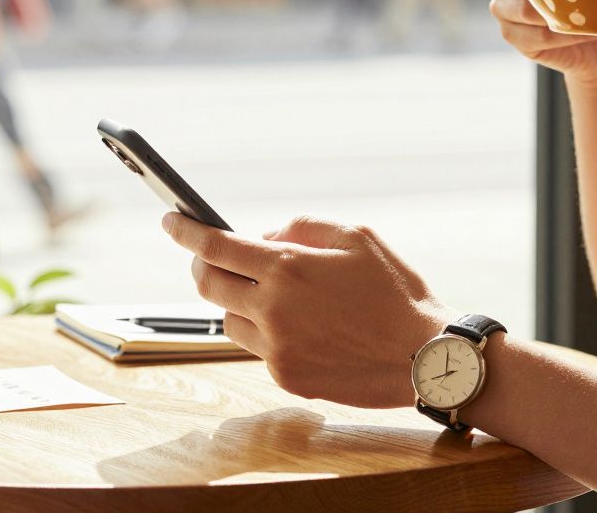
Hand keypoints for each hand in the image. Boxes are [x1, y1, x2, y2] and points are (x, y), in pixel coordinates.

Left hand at [163, 213, 450, 408]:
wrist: (425, 357)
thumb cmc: (396, 292)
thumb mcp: (357, 236)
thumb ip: (302, 227)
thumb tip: (263, 238)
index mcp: (288, 268)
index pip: (214, 246)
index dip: (184, 230)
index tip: (170, 220)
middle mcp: (273, 309)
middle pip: (207, 284)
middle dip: (202, 265)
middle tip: (212, 256)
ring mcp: (277, 348)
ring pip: (228, 319)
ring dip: (236, 301)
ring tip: (270, 294)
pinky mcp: (287, 377)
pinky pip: (257, 348)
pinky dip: (266, 332)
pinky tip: (300, 326)